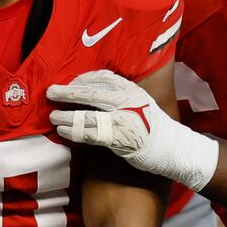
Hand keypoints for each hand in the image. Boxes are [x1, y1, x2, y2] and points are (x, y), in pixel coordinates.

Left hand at [47, 69, 217, 189]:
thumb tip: (92, 95)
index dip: (82, 79)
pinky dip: (75, 132)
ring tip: (52, 117)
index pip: (103, 78)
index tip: (68, 82)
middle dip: (68, 92)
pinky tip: (63, 132)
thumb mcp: (141, 103)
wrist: (176, 149)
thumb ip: (121, 98)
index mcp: (133, 90)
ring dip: (66, 116)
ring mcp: (125, 118)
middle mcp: (128, 100)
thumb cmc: (155, 128)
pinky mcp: (122, 138)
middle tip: (50, 92)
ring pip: (88, 114)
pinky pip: (92, 134)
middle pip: (91, 93)